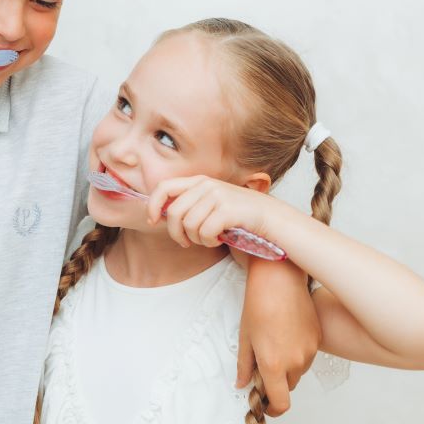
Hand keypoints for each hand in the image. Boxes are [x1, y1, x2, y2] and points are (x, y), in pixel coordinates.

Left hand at [146, 175, 269, 248]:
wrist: (271, 218)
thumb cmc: (238, 215)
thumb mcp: (211, 203)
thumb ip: (189, 204)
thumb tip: (159, 215)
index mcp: (199, 181)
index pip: (163, 187)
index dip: (152, 205)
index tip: (152, 221)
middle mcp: (206, 185)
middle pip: (173, 212)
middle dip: (175, 233)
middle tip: (186, 242)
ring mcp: (217, 196)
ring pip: (189, 225)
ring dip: (196, 239)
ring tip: (209, 239)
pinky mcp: (227, 209)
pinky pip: (205, 232)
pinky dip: (209, 242)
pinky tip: (219, 240)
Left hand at [237, 259, 318, 415]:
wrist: (279, 280)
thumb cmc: (258, 305)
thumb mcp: (245, 337)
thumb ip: (244, 366)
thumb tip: (242, 384)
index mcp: (274, 365)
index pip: (281, 403)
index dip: (273, 409)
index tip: (266, 405)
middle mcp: (295, 362)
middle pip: (289, 386)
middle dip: (277, 382)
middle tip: (263, 364)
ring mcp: (309, 351)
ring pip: (299, 371)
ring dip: (288, 367)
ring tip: (274, 342)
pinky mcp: (318, 338)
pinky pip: (308, 355)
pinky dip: (298, 352)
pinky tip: (286, 333)